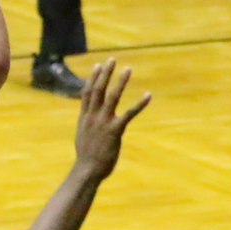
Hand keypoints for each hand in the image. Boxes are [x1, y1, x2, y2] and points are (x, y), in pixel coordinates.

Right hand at [74, 58, 150, 180]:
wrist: (87, 170)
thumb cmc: (87, 158)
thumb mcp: (83, 137)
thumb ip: (87, 126)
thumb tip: (88, 122)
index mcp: (85, 118)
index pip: (88, 93)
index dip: (93, 78)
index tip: (98, 65)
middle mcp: (93, 117)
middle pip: (98, 90)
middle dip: (105, 73)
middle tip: (112, 59)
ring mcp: (103, 122)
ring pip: (112, 97)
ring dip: (121, 82)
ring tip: (128, 69)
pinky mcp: (115, 130)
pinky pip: (129, 114)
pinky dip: (139, 104)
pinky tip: (148, 95)